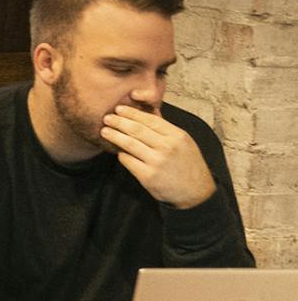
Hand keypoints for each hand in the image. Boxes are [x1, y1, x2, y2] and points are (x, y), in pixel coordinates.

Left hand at [101, 104, 215, 207]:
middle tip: (107, 118)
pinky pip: (128, 160)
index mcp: (177, 136)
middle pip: (136, 130)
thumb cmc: (187, 164)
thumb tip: (142, 115)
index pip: (150, 119)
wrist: (196, 192)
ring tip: (104, 131)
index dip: (132, 113)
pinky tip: (116, 150)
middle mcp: (167, 147)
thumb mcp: (183, 142)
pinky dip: (120, 154)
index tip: (119, 109)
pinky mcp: (147, 176)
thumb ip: (165, 130)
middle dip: (119, 122)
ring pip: (129, 144)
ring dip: (114, 136)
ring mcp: (157, 162)